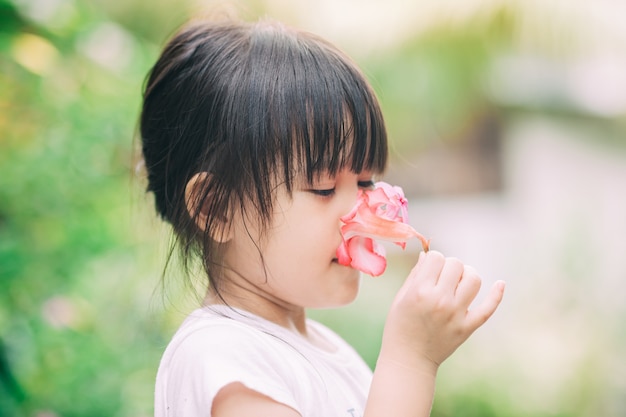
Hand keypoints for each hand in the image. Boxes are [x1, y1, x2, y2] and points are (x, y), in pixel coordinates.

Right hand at [379, 250, 504, 374]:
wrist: (409, 359)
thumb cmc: (399, 326)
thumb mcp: (400, 297)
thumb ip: (415, 274)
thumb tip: (427, 254)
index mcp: (420, 291)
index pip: (437, 257)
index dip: (434, 260)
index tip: (430, 271)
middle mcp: (440, 301)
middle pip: (456, 264)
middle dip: (449, 266)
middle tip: (441, 279)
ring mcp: (456, 314)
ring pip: (473, 279)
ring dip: (467, 275)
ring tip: (459, 283)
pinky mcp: (467, 327)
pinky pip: (488, 308)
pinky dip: (497, 294)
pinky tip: (500, 284)